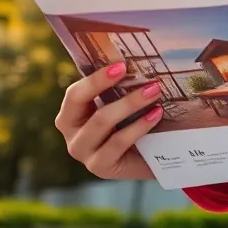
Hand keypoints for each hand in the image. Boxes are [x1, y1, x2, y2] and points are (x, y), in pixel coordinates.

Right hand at [54, 60, 163, 179]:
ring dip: (130, 103)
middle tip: (139, 74)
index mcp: (71, 114)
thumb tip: (136, 60)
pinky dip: (139, 126)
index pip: (75, 93)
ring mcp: (83, 152)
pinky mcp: (99, 166)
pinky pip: (117, 142)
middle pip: (81, 104)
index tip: (121, 65)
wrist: (147, 159)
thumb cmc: (131, 124)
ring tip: (155, 91)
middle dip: (108, 85)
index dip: (96, 78)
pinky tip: (156, 114)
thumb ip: (121, 87)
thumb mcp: (123, 104)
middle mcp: (71, 133)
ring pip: (101, 121)